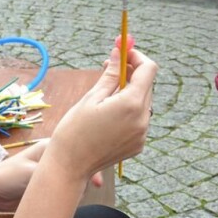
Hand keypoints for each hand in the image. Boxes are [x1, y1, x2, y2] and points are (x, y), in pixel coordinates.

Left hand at [0, 140, 103, 213]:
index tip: (96, 181)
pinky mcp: (50, 186)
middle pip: (80, 164)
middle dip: (86, 177)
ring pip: (75, 178)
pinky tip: (67, 201)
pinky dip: (70, 195)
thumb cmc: (9, 177)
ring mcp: (53, 172)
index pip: (78, 150)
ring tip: (73, 196)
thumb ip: (55, 176)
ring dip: (77, 187)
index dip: (90, 163)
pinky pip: (67, 189)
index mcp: (51, 147)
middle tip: (89, 189)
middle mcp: (55, 158)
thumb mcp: (33, 174)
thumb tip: (76, 181)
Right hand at [41, 48, 157, 183]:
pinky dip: (128, 110)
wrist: (69, 166)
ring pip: (143, 102)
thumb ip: (111, 74)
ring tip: (105, 92)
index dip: (137, 56)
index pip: (148, 69)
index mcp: (131, 104)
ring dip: (130, 91)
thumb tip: (119, 50)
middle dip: (131, 72)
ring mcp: (142, 134)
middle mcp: (143, 119)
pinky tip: (108, 113)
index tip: (123, 51)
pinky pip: (139, 119)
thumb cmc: (74, 129)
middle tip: (109, 66)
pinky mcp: (139, 145)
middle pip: (147, 85)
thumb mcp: (92, 97)